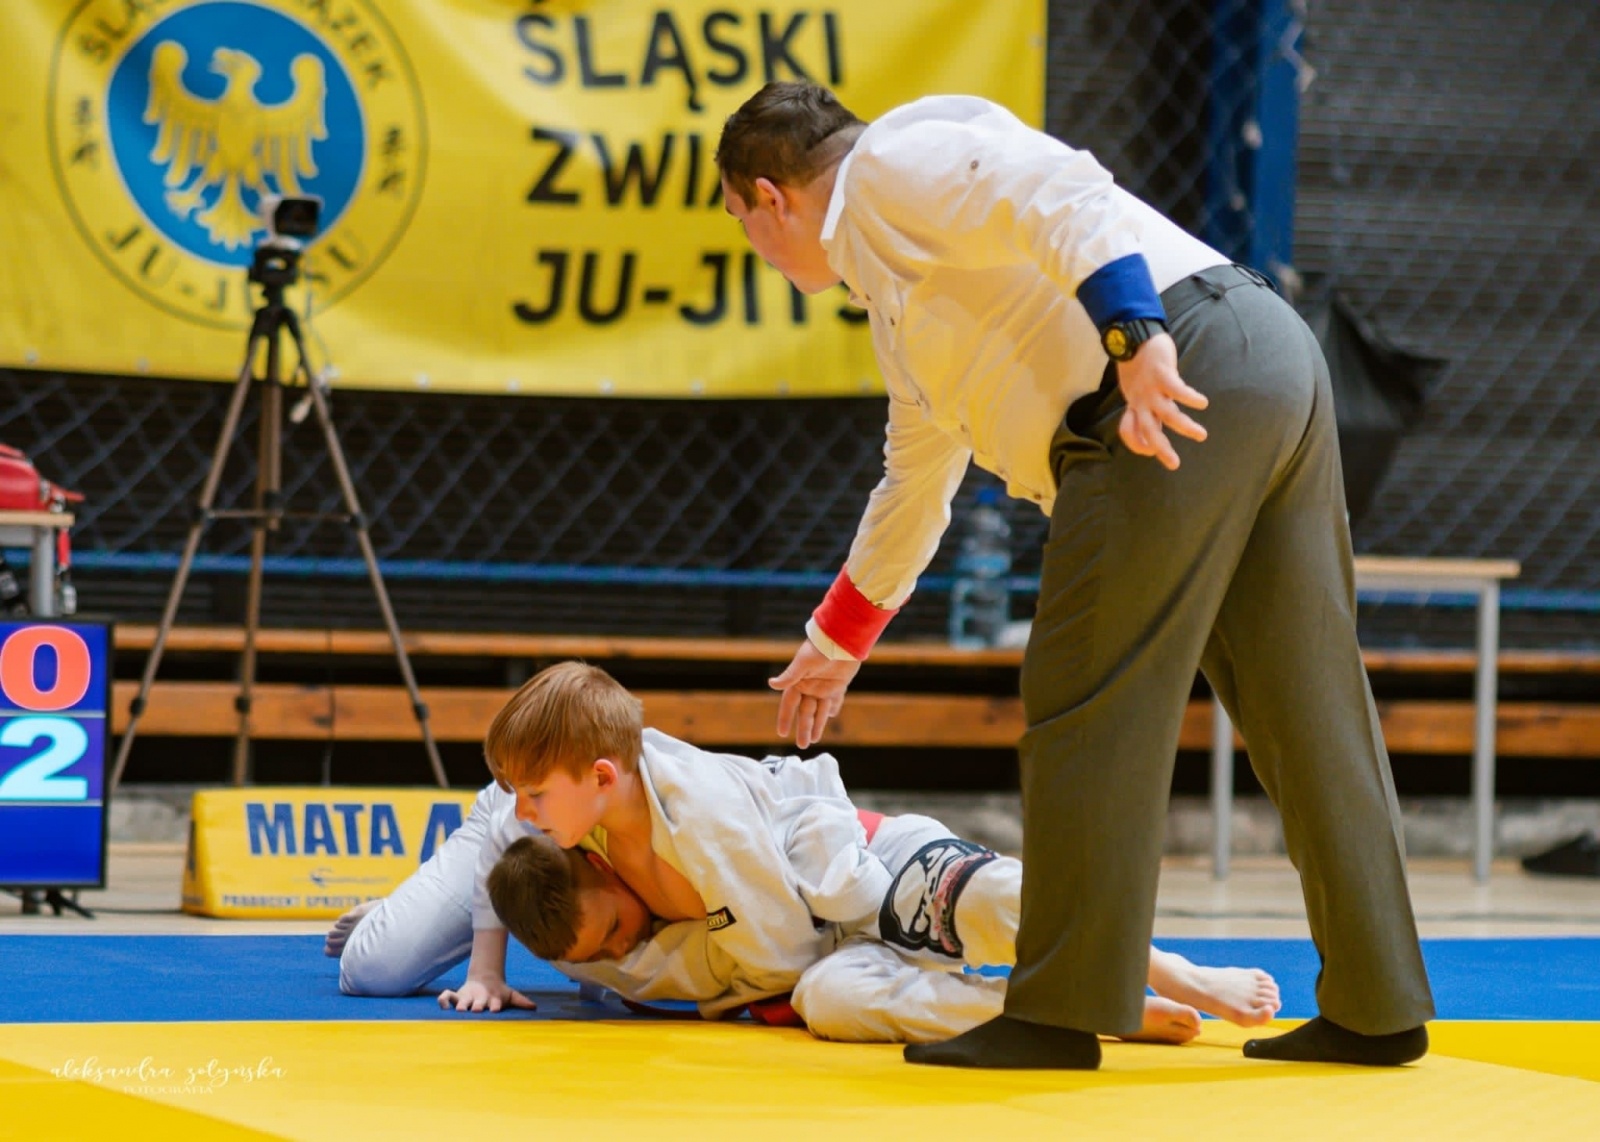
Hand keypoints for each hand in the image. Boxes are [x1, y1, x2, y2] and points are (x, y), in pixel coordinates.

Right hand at [438, 976, 535, 1013]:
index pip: (495, 1003)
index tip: (495, 1009)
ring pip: (461, 1001)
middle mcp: (479, 999)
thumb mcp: (510, 995)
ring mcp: (467, 997)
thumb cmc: (499, 992)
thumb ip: (521, 1001)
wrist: (486, 977)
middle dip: (477, 1006)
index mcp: (493, 999)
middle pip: (477, 1003)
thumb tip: (534, 1007)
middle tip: (476, 1009)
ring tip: (458, 1010)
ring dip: (460, 1005)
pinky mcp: (457, 995)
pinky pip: (446, 997)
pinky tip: (441, 1004)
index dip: (495, 1005)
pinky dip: (443, 999)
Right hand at [769, 640, 860, 747]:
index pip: (789, 704)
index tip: (782, 733)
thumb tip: (771, 684)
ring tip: (814, 740)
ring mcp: (824, 686)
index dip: (785, 718)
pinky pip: (835, 700)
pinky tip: (831, 716)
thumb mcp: (803, 663)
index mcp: (798, 681)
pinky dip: (833, 708)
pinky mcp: (839, 684)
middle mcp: (810, 686)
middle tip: (802, 746)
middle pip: (805, 712)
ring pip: (819, 710)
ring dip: (817, 725)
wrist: (841, 639)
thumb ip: (789, 676)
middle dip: (803, 728)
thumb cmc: (819, 648)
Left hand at [1114, 333, 1207, 469]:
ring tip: (1201, 435)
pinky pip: (1177, 389)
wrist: (1133, 336)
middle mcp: (1140, 400)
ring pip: (1168, 413)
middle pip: (1149, 429)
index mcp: (1134, 404)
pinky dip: (1189, 397)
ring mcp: (1151, 387)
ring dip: (1184, 426)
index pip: (1129, 431)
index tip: (1151, 451)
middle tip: (1175, 464)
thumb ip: (1146, 408)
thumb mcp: (1136, 390)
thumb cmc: (1137, 365)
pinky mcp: (1162, 373)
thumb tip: (1158, 428)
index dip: (1137, 444)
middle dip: (1161, 448)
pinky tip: (1202, 403)